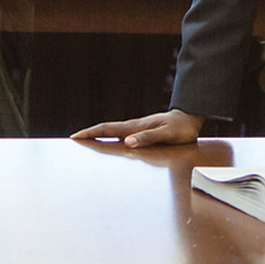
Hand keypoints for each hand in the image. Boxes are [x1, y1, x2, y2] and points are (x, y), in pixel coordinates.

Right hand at [70, 109, 204, 147]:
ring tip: (85, 143)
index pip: (109, 129)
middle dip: (90, 134)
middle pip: (107, 130)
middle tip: (74, 139)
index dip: (92, 132)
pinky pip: (122, 136)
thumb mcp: (167, 134)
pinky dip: (110, 138)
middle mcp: (134, 127)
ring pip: (113, 132)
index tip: (76, 136)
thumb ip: (148, 138)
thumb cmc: (180, 128)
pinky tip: (108, 144)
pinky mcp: (142, 132)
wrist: (190, 119)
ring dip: (98, 136)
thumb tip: (128, 142)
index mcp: (136, 127)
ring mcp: (137, 129)